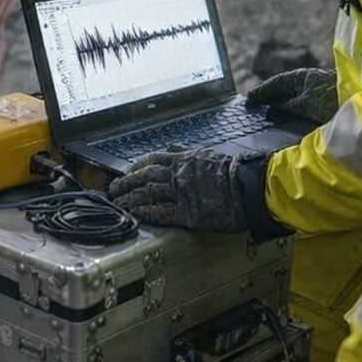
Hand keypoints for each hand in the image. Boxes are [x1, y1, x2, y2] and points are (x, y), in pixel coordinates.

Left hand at [106, 148, 248, 231]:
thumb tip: (171, 147)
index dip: (134, 167)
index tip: (126, 172)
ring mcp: (180, 193)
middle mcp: (177, 174)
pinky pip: (160, 212)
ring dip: (130, 199)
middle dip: (125, 183)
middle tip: (114, 189)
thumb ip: (185, 151)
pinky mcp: (186, 212)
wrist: (247, 187)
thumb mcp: (206, 153)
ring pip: (147, 194)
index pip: (151, 160)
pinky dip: (146, 213)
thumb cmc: (232, 171)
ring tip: (120, 204)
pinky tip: (137, 214)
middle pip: (143, 177)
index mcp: (182, 159)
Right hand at [246, 67, 338, 126]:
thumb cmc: (334, 100)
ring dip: (280, 105)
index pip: (275, 84)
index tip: (248, 99)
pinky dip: (291, 109)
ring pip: (292, 97)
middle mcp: (307, 82)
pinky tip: (288, 117)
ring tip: (267, 114)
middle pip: (283, 90)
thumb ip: (287, 106)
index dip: (261, 92)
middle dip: (269, 98)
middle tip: (253, 107)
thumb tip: (274, 107)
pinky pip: (301, 104)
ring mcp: (315, 91)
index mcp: (301, 77)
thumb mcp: (305, 105)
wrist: (361, 102)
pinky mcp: (323, 101)